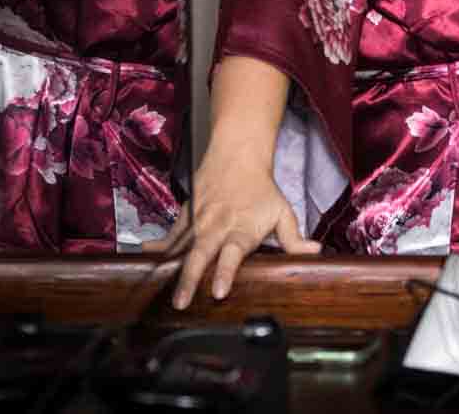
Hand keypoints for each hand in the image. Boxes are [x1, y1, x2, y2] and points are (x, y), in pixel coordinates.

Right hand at [161, 140, 320, 308]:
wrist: (237, 156)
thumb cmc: (261, 189)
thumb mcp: (283, 212)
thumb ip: (294, 239)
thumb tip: (314, 253)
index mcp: (241, 228)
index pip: (232, 253)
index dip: (225, 272)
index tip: (218, 292)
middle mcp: (217, 225)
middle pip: (201, 254)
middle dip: (189, 279)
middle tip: (181, 302)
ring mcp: (198, 221)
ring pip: (181, 247)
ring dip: (170, 268)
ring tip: (157, 291)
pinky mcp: (185, 216)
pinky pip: (170, 236)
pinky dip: (157, 247)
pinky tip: (144, 256)